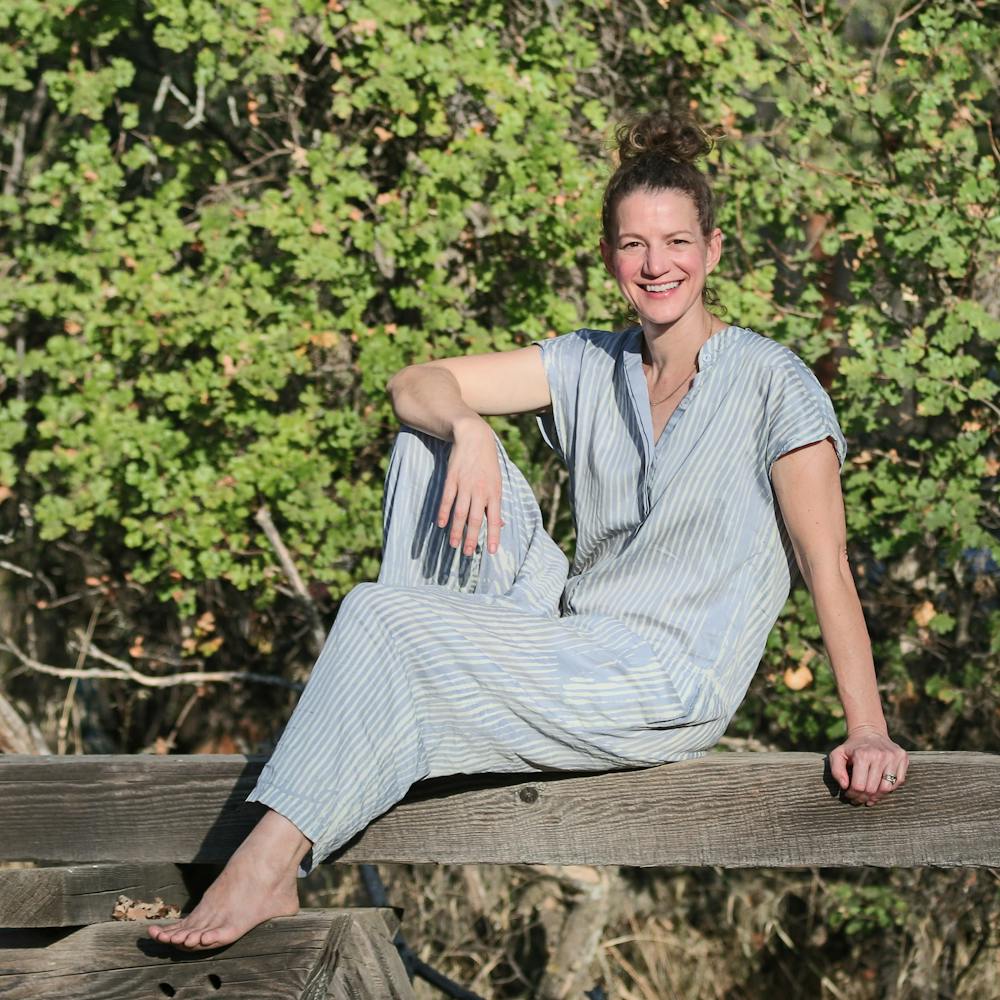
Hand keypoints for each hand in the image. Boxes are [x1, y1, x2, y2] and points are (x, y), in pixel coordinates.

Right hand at [437, 416, 504, 556]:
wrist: (474, 437)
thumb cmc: (488, 462)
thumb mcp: (497, 481)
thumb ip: (496, 503)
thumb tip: (501, 523)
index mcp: (494, 492)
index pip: (495, 519)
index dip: (494, 535)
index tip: (492, 551)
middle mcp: (480, 491)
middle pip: (475, 519)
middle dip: (472, 538)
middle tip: (468, 554)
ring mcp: (465, 485)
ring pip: (460, 512)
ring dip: (456, 530)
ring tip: (453, 544)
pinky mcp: (452, 479)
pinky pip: (447, 499)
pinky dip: (443, 513)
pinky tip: (441, 524)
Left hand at [828, 727, 908, 805]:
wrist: (869, 732)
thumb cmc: (852, 748)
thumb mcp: (837, 755)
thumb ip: (836, 770)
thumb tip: (844, 786)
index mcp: (862, 755)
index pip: (859, 786)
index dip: (853, 794)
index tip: (849, 795)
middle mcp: (879, 755)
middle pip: (873, 789)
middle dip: (863, 798)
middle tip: (858, 799)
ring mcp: (893, 756)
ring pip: (887, 788)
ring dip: (877, 797)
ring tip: (869, 797)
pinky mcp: (903, 758)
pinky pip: (898, 781)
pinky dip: (889, 789)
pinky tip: (880, 789)